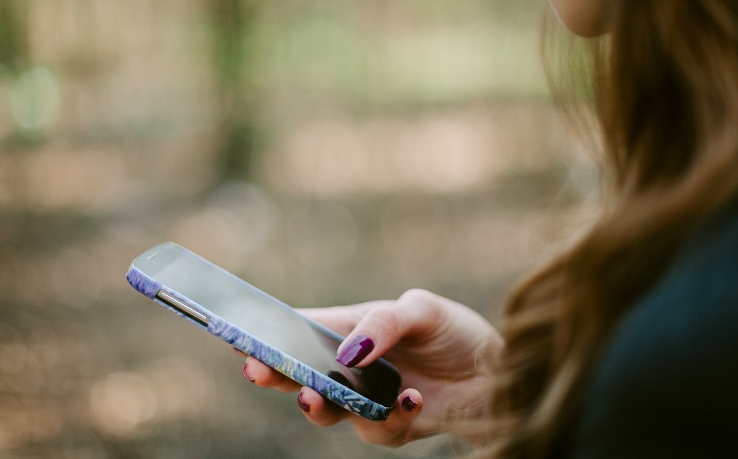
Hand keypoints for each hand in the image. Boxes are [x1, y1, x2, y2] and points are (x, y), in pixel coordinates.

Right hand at [239, 289, 502, 445]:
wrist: (497, 372)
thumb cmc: (454, 331)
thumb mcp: (422, 310)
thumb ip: (384, 323)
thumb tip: (347, 352)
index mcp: (351, 329)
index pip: (301, 329)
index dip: (269, 334)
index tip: (240, 337)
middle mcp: (351, 367)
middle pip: (300, 373)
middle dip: (276, 373)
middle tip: (257, 371)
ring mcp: (368, 399)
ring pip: (328, 409)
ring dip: (318, 403)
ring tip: (313, 394)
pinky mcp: (392, 426)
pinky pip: (378, 428)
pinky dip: (390, 415)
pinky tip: (410, 398)